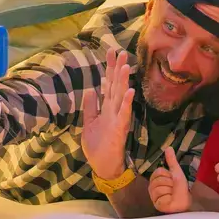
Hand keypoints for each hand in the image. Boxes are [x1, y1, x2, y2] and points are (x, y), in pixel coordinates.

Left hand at [81, 47, 134, 180]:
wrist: (103, 166)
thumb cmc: (97, 146)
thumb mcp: (90, 123)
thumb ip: (91, 106)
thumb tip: (91, 89)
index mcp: (106, 108)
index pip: (108, 84)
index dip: (109, 68)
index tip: (111, 52)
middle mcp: (114, 110)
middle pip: (116, 85)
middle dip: (118, 69)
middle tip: (121, 52)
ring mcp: (118, 118)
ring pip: (120, 96)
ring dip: (123, 81)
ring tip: (125, 66)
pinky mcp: (120, 129)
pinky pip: (124, 114)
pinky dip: (126, 103)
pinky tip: (129, 91)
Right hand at [149, 146, 191, 213]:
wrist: (185, 202)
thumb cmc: (181, 187)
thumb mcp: (177, 172)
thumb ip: (171, 161)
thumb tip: (168, 147)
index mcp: (157, 178)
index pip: (158, 171)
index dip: (168, 175)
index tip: (173, 179)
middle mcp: (153, 186)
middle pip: (158, 179)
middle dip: (169, 183)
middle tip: (174, 188)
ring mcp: (153, 195)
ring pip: (158, 188)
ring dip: (169, 191)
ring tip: (173, 195)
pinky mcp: (155, 203)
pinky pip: (159, 197)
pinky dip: (167, 198)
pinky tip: (170, 200)